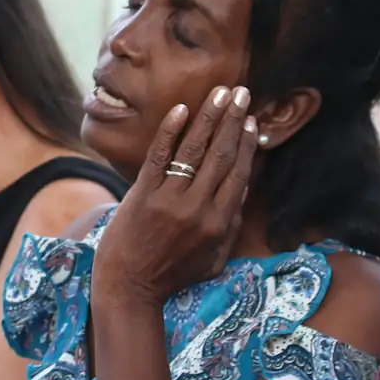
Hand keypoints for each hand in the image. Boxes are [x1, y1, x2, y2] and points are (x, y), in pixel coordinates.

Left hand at [91, 85, 259, 307]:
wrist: (128, 287)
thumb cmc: (171, 276)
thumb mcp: (212, 261)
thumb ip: (229, 228)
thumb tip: (240, 193)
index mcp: (218, 223)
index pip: (238, 174)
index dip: (246, 145)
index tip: (251, 122)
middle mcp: (197, 208)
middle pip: (221, 155)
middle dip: (233, 121)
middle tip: (242, 93)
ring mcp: (168, 199)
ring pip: (194, 150)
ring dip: (209, 117)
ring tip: (221, 92)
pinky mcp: (142, 195)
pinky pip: (159, 156)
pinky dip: (170, 131)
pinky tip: (182, 109)